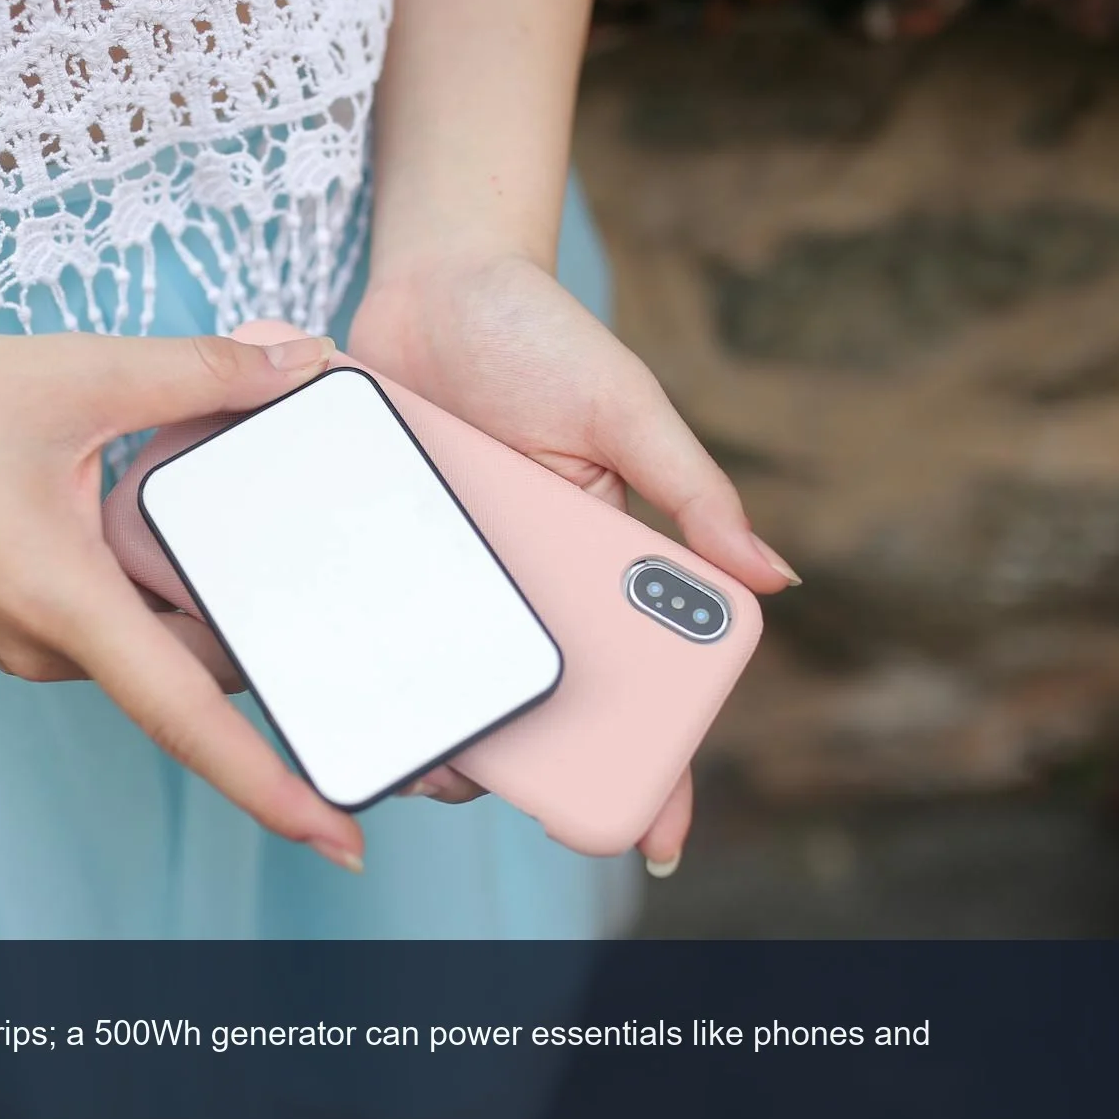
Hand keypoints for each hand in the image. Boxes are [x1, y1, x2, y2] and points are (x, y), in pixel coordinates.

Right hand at [0, 328, 368, 873]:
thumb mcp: (74, 373)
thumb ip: (199, 371)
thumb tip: (302, 365)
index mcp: (62, 604)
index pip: (188, 718)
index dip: (271, 786)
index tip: (342, 838)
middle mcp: (46, 646)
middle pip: (192, 672)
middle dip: (272, 652)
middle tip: (363, 624)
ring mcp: (26, 638)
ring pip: (156, 646)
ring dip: (216, 610)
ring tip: (295, 562)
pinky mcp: (17, 615)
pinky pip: (118, 624)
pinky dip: (167, 592)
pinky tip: (201, 534)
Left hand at [348, 251, 799, 871]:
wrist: (433, 279)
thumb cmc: (544, 338)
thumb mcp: (627, 408)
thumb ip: (691, 490)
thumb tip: (773, 578)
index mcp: (594, 563)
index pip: (637, 680)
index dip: (655, 762)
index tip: (660, 839)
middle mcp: (521, 584)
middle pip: (534, 701)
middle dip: (524, 763)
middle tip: (488, 781)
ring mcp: (447, 573)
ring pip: (448, 680)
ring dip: (440, 730)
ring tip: (418, 753)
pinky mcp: (380, 547)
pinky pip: (371, 617)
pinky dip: (361, 659)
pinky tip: (345, 690)